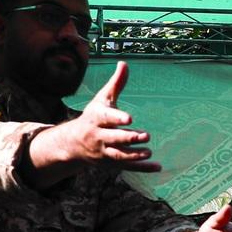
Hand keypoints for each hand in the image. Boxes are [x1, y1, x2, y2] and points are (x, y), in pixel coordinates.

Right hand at [31, 61, 158, 173]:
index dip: (117, 118)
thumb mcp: (102, 99)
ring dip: (134, 156)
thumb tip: (124, 63)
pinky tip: (158, 166)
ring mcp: (104, 152)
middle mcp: (98, 136)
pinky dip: (142, 168)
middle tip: (146, 135)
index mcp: (97, 118)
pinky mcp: (110, 163)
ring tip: (149, 152)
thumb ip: (116, 84)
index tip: (130, 118)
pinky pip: (127, 167)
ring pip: (118, 155)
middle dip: (129, 138)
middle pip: (113, 138)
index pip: (106, 118)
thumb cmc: (93, 116)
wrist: (73, 143)